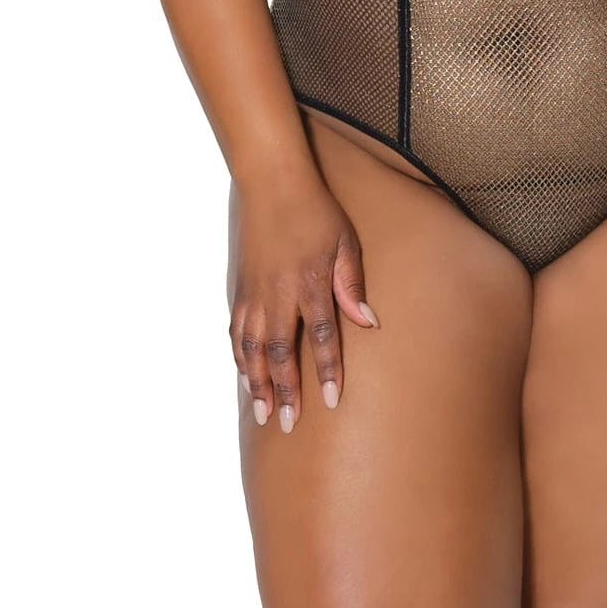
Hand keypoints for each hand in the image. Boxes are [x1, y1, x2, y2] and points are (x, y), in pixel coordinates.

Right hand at [227, 161, 379, 431]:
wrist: (272, 182)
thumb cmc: (316, 210)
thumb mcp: (345, 242)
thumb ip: (353, 285)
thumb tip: (369, 323)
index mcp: (311, 283)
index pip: (321, 337)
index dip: (328, 371)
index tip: (333, 401)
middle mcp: (281, 294)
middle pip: (281, 353)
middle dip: (285, 391)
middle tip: (287, 425)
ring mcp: (256, 292)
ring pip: (253, 348)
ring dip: (258, 383)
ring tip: (263, 414)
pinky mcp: (241, 287)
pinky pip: (237, 331)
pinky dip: (240, 358)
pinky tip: (245, 376)